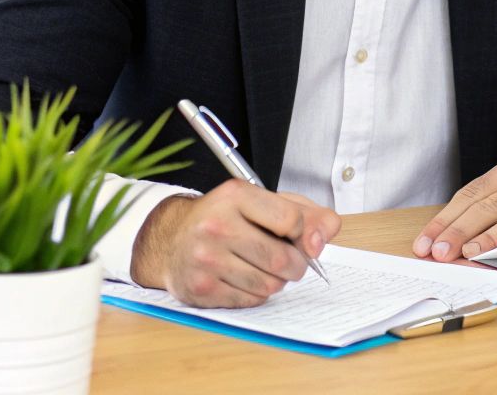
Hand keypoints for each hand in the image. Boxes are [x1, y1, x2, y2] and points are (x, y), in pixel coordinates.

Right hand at [130, 179, 341, 307]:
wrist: (171, 239)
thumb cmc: (226, 219)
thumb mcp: (265, 203)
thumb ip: (306, 214)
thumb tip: (324, 238)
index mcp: (235, 196)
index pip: (291, 220)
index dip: (303, 233)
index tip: (297, 235)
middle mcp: (216, 225)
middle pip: (283, 259)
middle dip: (296, 264)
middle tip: (289, 260)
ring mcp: (205, 259)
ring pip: (270, 284)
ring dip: (277, 281)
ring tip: (264, 268)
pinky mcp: (200, 288)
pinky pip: (251, 300)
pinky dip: (257, 294)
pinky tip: (245, 279)